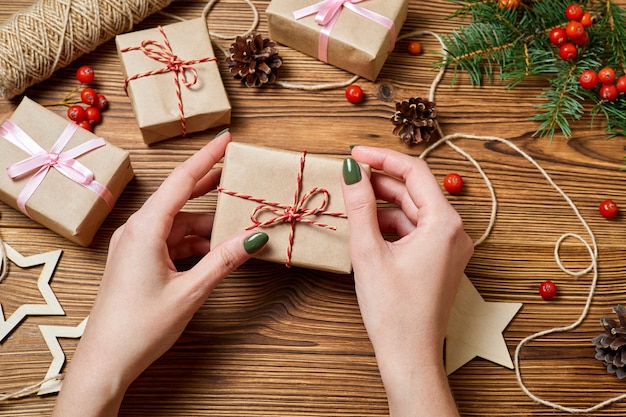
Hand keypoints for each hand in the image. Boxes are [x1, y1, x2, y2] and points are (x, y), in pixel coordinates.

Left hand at [53, 131, 268, 416]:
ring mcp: (135, 246)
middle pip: (179, 198)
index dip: (207, 157)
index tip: (227, 138)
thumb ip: (223, 260)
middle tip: (238, 177)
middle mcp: (136, 231)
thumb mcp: (190, 292)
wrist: (106, 360)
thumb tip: (254, 236)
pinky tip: (214, 251)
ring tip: (236, 226)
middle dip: (210, 188)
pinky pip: (170, 241)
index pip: (181, 180)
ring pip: (178, 223)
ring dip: (206, 226)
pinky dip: (193, 243)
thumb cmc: (140, 327)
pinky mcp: (136, 260)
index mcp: (145, 229)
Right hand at [341, 146, 472, 416]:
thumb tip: (351, 171)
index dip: (381, 158)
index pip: (414, 171)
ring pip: (413, 211)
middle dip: (380, 182)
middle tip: (347, 177)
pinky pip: (415, 230)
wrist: (410, 356)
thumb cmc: (393, 310)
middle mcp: (454, 232)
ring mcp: (449, 247)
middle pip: (414, 191)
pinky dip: (391, 225)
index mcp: (444, 224)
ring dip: (383, 205)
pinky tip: (366, 228)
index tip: (354, 153)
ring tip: (351, 204)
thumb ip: (359, 206)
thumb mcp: (368, 251)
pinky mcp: (440, 260)